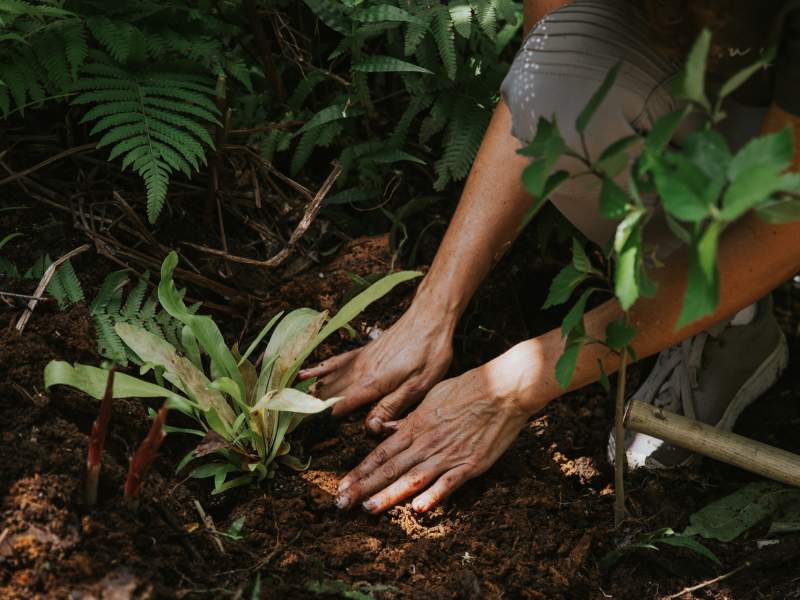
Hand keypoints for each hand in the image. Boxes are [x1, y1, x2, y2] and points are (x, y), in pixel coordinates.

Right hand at [298, 302, 453, 432]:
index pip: (340, 407)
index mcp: (372, 384)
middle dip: (308, 410)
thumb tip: (369, 427)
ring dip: (308, 393)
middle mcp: (360, 371)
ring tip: (287, 406)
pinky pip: (335, 361)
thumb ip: (392, 406)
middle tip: (287, 426)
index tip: (304, 436)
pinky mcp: (362, 351)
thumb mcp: (419, 385)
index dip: (323, 422)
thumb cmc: (429, 352)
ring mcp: (359, 359)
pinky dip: (318, 369)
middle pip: (328, 394)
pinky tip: (305, 374)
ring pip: (328, 379)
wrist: (430, 317)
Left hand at [333, 362, 534, 513]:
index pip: (381, 452)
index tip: (342, 485)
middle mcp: (427, 442)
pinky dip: (433, 496)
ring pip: (413, 478)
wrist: (502, 388)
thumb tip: (384, 428)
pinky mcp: (470, 464)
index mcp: (416, 426)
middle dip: (364, 487)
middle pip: (390, 468)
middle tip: (341, 503)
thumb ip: (408, 418)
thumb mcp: (430, 397)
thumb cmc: (467, 389)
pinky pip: (449, 483)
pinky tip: (418, 509)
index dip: (360, 470)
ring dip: (389, 495)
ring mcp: (448, 454)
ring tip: (368, 509)